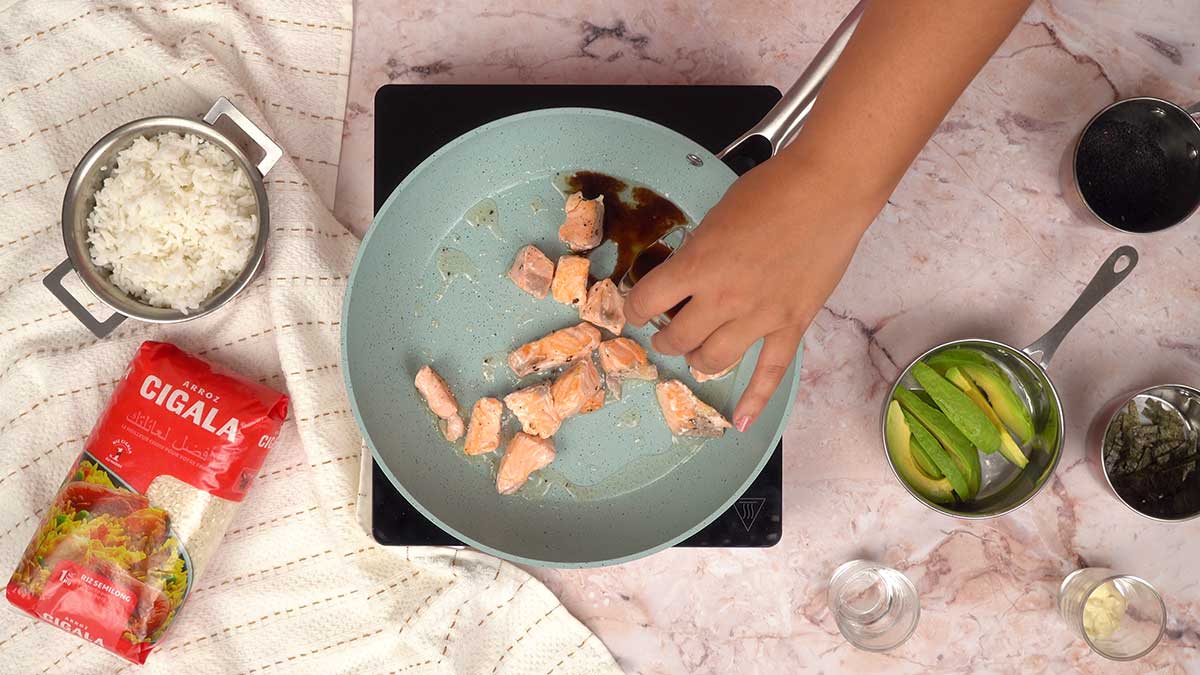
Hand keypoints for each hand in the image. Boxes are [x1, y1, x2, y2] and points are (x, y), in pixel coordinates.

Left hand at [624, 152, 884, 431]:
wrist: (827, 188)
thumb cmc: (771, 190)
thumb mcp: (715, 217)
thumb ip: (698, 253)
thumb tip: (687, 275)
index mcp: (697, 265)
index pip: (646, 302)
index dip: (634, 308)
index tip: (637, 308)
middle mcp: (723, 298)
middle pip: (677, 338)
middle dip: (665, 337)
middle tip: (665, 331)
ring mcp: (759, 317)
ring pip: (713, 360)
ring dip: (697, 360)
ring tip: (694, 353)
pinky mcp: (792, 326)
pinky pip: (770, 372)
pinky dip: (754, 400)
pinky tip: (740, 422)